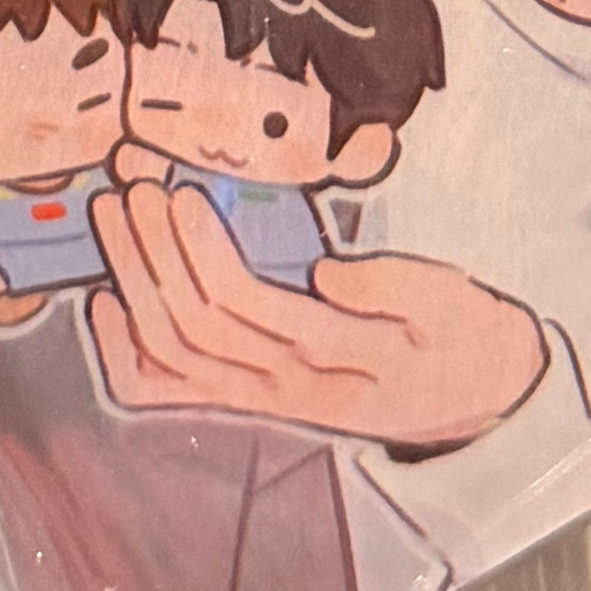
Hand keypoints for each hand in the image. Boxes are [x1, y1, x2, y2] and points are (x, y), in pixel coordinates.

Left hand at [86, 174, 548, 450]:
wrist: (485, 398)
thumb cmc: (465, 334)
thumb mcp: (452, 300)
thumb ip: (394, 287)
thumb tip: (329, 274)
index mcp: (344, 358)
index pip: (250, 307)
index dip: (203, 252)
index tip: (180, 195)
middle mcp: (295, 389)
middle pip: (198, 328)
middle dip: (153, 254)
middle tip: (131, 187)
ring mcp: (270, 401)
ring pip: (177, 357)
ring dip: (135, 286)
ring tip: (115, 219)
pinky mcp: (257, 403)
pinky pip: (175, 393)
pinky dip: (129, 356)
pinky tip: (105, 305)